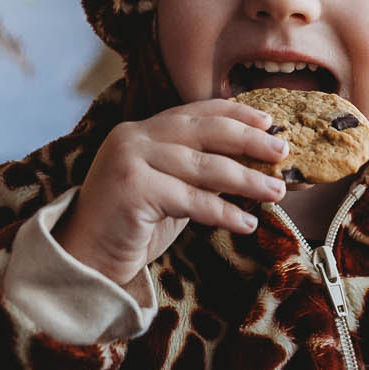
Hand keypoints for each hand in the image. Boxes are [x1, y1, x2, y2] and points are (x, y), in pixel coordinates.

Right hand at [55, 100, 287, 286]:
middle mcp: (135, 137)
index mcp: (143, 130)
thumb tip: (254, 163)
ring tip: (276, 191)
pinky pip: (191, 200)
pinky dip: (224, 212)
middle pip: (206, 131)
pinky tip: (247, 223)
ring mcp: (131, 161)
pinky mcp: (133, 190)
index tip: (270, 121)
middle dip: (250, 141)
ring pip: (204, 167)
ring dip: (247, 180)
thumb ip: (201, 172)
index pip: (197, 111)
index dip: (237, 113)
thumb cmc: (133, 226)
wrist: (85, 258)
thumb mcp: (172, 190)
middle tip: (283, 152)